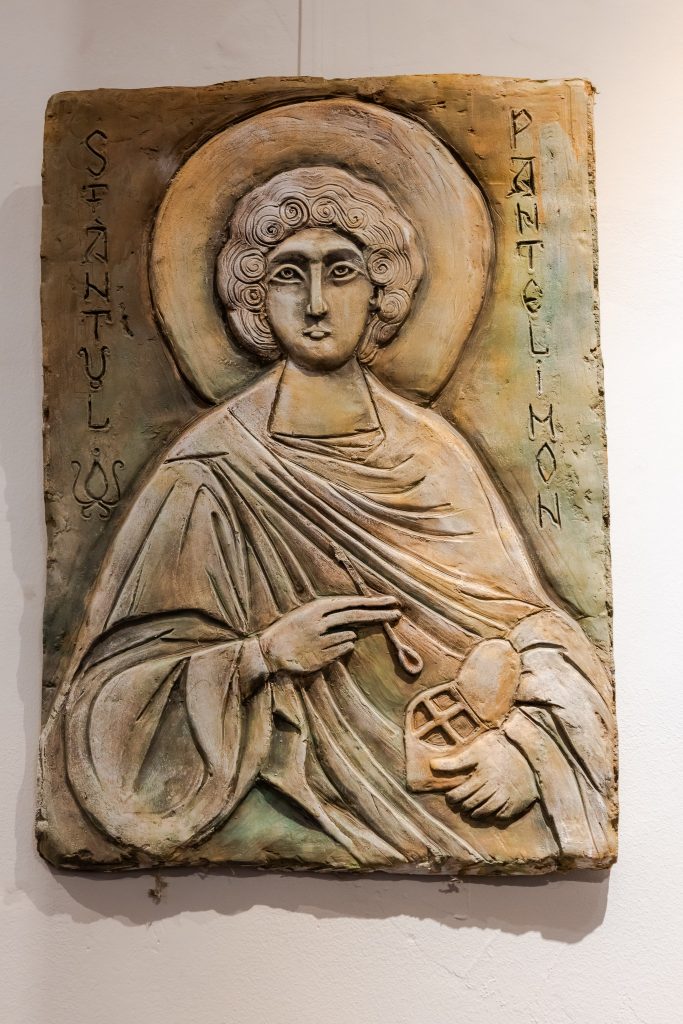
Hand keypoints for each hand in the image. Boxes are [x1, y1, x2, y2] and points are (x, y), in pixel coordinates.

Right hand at [259, 594, 399, 674]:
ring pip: (350, 636)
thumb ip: (332, 613)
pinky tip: (327, 647)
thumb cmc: (291, 630)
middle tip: (398, 613)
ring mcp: (321, 640)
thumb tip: (358, 615)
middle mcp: (320, 622)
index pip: (351, 603)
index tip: (392, 601)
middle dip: (379, 614)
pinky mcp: (322, 657)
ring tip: (328, 638)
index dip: (373, 602)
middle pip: (356, 616)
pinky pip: (343, 650)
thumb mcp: (309, 614)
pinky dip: (342, 647)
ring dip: (349, 636)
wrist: (269, 651)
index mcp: (317, 608)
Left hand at [431, 729, 537, 821]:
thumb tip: (432, 765)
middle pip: (472, 804)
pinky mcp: (517, 802)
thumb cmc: (499, 747)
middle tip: (459, 805)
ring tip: (471, 811)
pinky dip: (494, 816)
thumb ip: (454, 761)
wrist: (528, 749)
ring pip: (486, 812)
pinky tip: (490, 812)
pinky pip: (503, 816)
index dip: (453, 798)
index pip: (461, 794)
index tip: (450, 797)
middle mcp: (493, 788)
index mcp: (481, 776)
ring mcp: (506, 797)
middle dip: (463, 806)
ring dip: (476, 813)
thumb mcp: (475, 750)